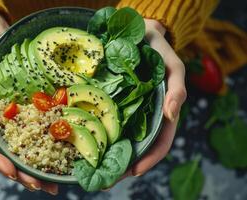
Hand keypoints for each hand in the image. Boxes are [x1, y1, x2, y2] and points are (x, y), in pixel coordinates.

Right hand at [0, 8, 57, 194]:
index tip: (13, 172)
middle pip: (1, 155)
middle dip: (20, 173)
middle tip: (40, 186)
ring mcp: (3, 121)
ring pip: (16, 150)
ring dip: (32, 168)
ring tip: (51, 183)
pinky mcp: (17, 115)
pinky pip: (27, 135)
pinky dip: (39, 149)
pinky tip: (55, 157)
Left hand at [106, 19, 186, 187]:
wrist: (140, 33)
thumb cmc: (160, 51)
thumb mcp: (174, 66)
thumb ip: (177, 88)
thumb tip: (171, 114)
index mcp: (161, 113)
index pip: (159, 143)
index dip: (149, 160)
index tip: (133, 172)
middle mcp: (144, 116)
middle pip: (136, 147)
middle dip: (123, 165)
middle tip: (105, 180)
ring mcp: (127, 110)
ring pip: (119, 138)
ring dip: (108, 156)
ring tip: (92, 169)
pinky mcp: (112, 101)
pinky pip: (105, 119)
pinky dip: (98, 133)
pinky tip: (85, 142)